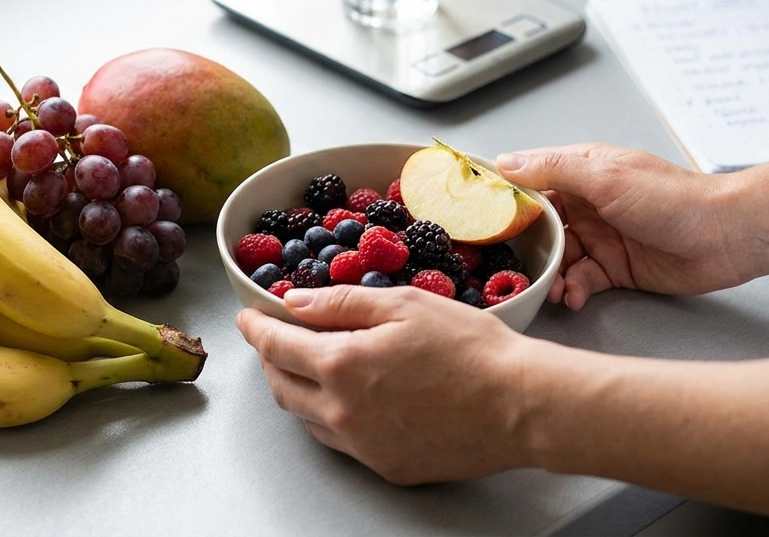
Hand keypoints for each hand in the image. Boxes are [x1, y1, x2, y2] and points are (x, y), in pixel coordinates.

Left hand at [235, 285, 540, 484]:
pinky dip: (328, 416)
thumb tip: (293, 302)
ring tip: (307, 367)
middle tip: (273, 339)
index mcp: (342, 365)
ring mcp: (362, 446)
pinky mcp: (386, 466)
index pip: (275, 346)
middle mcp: (342, 412)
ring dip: (296, 389)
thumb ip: (340, 303)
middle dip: (270, 360)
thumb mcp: (404, 305)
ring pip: (306, 418)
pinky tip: (345, 399)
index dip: (255, 328)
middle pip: (281, 386)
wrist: (521, 405)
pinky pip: (339, 441)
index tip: (247, 317)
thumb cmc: (471, 348)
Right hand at [497, 142, 742, 309]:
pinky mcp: (614, 269)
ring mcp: (600, 236)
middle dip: (521, 247)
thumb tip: (504, 163)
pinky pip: (580, 280)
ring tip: (548, 289)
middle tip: (505, 266)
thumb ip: (552, 170)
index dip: (502, 197)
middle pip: (537, 225)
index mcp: (581, 170)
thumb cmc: (671, 197)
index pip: (529, 179)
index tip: (473, 215)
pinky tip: (572, 297)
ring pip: (556, 257)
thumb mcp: (604, 176)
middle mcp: (586, 202)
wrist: (725, 236)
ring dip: (548, 274)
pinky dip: (572, 290)